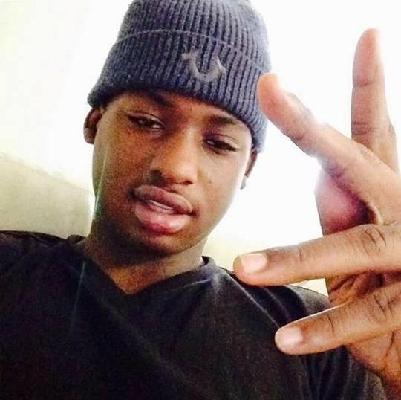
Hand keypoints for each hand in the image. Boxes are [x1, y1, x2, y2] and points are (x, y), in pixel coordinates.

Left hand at [233, 29, 400, 391]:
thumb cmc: (393, 275)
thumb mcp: (362, 236)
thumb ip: (341, 207)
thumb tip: (319, 174)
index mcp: (386, 190)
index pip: (372, 131)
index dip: (369, 84)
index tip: (368, 34)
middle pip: (354, 162)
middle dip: (309, 127)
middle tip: (270, 88)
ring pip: (351, 247)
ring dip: (293, 259)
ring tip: (245, 270)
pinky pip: (362, 316)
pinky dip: (321, 328)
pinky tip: (285, 340)